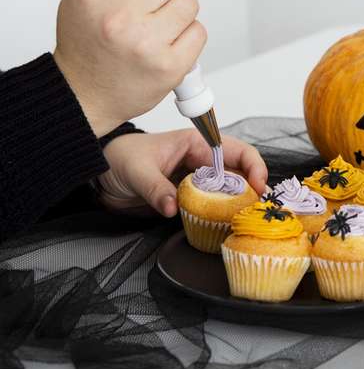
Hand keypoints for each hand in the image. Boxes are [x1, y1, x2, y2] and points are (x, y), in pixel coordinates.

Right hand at [53, 0, 205, 136]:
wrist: (85, 94)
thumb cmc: (87, 42)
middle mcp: (122, 18)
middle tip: (146, 9)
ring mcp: (149, 44)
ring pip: (189, 2)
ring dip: (178, 12)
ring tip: (157, 28)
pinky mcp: (171, 67)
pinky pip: (199, 31)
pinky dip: (188, 36)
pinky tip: (168, 44)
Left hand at [97, 130, 267, 216]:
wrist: (101, 175)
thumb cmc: (119, 159)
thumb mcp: (136, 171)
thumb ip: (155, 188)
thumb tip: (172, 206)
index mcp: (196, 144)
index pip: (236, 151)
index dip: (253, 167)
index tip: (257, 187)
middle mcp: (202, 161)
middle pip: (239, 173)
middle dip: (251, 190)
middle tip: (256, 209)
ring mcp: (198, 180)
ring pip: (229, 191)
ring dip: (238, 204)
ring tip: (244, 218)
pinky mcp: (191, 198)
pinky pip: (213, 205)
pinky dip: (221, 215)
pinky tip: (225, 224)